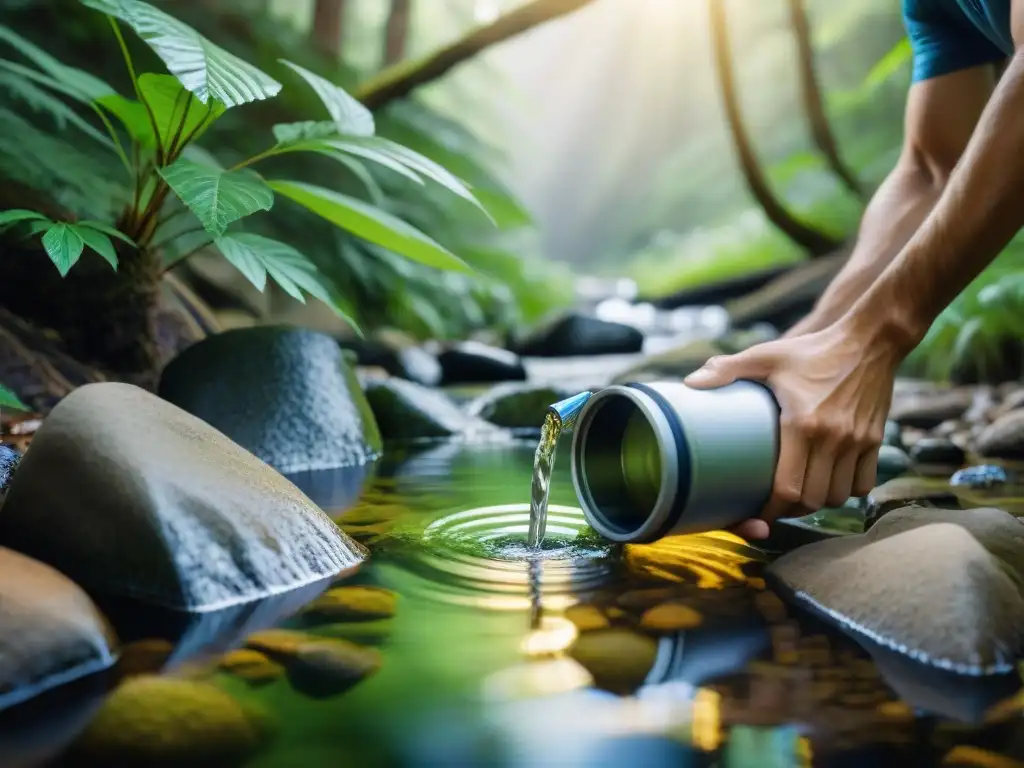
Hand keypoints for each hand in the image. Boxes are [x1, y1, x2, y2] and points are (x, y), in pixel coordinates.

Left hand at [683, 320, 900, 539]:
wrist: (870, 340)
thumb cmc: (812, 350)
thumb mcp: (767, 356)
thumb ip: (728, 368)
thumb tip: (690, 383)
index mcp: (803, 423)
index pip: (788, 488)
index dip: (770, 508)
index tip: (756, 510)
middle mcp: (834, 438)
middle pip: (812, 499)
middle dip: (791, 510)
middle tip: (774, 505)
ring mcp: (858, 442)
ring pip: (839, 496)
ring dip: (818, 502)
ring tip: (799, 495)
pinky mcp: (874, 440)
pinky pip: (863, 483)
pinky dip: (846, 491)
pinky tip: (829, 482)